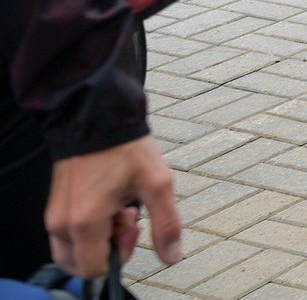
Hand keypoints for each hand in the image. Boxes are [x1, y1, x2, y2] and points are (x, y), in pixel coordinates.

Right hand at [47, 134, 181, 278]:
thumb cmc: (126, 148)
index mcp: (84, 222)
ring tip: (119, 208)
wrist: (96, 118)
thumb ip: (166, 224)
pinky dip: (89, 230)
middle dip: (108, 250)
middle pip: (81, 264)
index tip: (134, 228)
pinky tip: (108, 203)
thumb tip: (172, 257)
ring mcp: (54, 217)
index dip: (120, 257)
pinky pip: (69, 236)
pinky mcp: (55, 208)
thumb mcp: (157, 183)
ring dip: (99, 240)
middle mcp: (61, 224)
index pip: (93, 270)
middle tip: (127, 219)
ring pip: (74, 251)